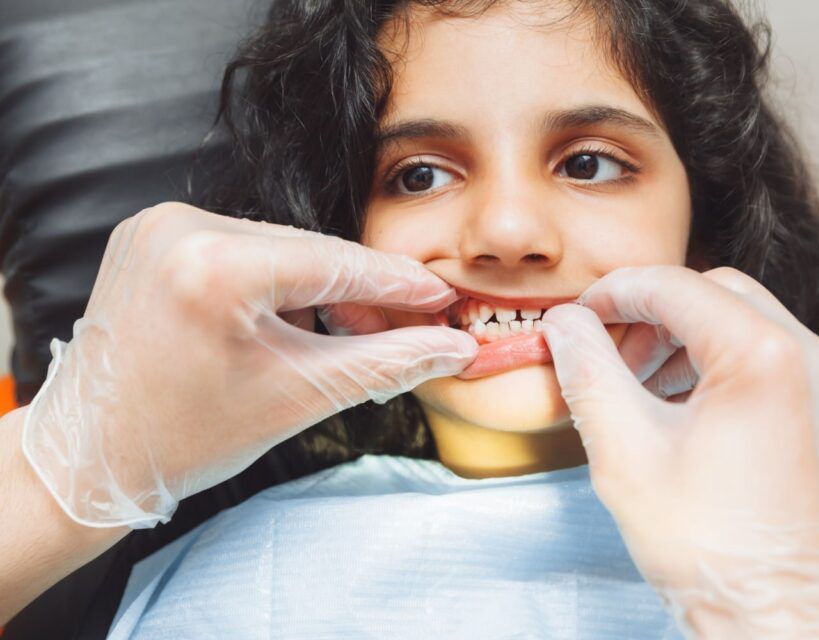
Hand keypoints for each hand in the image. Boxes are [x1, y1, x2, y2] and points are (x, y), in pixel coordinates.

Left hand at [21, 202, 476, 528]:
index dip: (400, 284)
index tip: (441, 297)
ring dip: (323, 287)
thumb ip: (386, 363)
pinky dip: (278, 281)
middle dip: (365, 293)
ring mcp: (159, 228)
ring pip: (279, 247)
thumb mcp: (298, 397)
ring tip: (352, 336)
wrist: (88, 456)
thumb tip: (452, 348)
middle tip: (408, 330)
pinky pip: (241, 248)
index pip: (337, 264)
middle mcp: (180, 230)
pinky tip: (300, 321)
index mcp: (214, 267)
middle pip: (311, 252)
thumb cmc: (180, 439)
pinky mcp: (151, 236)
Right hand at [541, 266, 818, 638]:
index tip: (577, 316)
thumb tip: (566, 325)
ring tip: (638, 384)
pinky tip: (679, 407)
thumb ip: (588, 373)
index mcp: (764, 357)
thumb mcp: (626, 454)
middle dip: (651, 312)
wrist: (790, 624)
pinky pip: (767, 357)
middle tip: (608, 351)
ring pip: (743, 321)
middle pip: (714, 292)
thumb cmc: (715, 551)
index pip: (674, 285)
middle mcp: (809, 357)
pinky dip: (717, 363)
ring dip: (683, 336)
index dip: (613, 292)